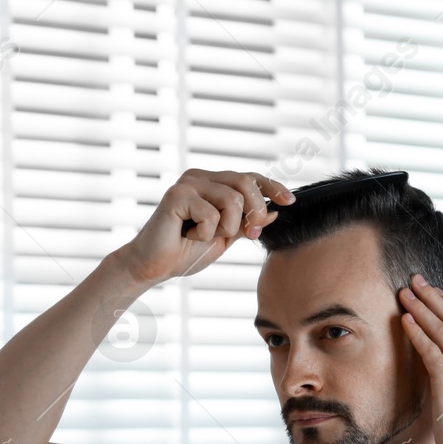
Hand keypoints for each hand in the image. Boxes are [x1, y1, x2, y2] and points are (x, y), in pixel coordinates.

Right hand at [113, 169, 292, 285]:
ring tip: (203, 237)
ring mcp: (188, 184)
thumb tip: (275, 211)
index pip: (249, 177)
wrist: (153, 267)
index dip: (272, 186)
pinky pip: (212, 214)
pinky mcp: (178, 195)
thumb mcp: (224, 238)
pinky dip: (205, 233)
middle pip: (246, 182)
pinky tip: (187, 236)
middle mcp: (200, 177)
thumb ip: (246, 223)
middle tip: (247, 234)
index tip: (289, 201)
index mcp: (211, 183)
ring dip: (226, 228)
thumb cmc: (183, 252)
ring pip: (233, 200)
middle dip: (254, 212)